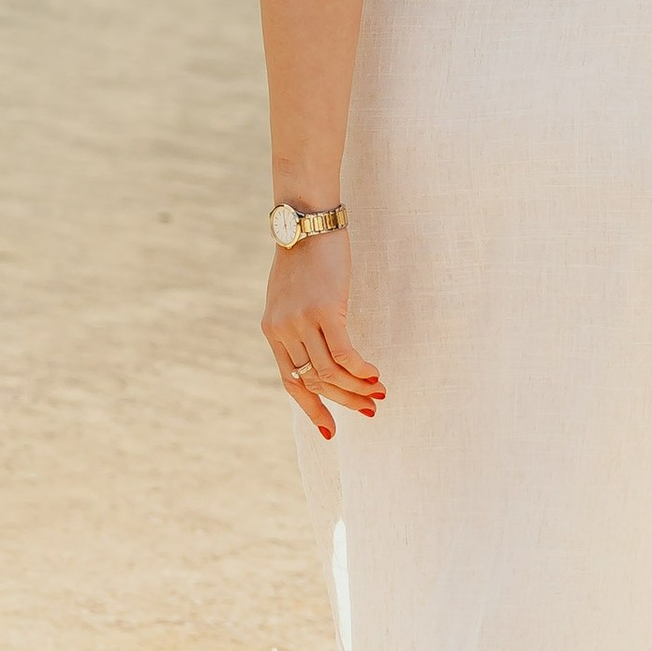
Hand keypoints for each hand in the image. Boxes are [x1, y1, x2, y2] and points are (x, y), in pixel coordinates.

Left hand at [264, 227, 383, 441]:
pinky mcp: (323, 310)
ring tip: (379, 392)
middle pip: (313, 382)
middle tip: (370, 410)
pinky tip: (375, 373)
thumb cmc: (305, 254)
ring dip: (356, 388)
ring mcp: (301, 321)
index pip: (291, 382)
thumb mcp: (290, 295)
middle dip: (343, 402)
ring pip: (329, 373)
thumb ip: (297, 323)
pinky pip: (343, 353)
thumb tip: (317, 348)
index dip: (312, 409)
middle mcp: (282, 330)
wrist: (306, 220)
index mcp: (272, 330)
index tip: (331, 430)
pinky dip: (360, 369)